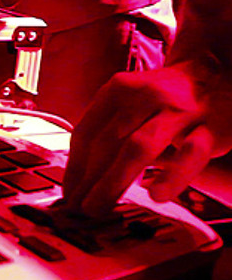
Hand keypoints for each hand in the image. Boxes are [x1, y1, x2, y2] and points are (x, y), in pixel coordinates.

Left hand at [62, 59, 231, 217]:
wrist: (212, 72)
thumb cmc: (161, 97)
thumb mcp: (127, 100)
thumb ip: (107, 128)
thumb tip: (80, 172)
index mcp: (118, 90)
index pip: (86, 132)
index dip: (73, 165)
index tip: (68, 190)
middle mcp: (144, 96)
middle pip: (106, 142)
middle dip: (87, 179)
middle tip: (77, 206)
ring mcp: (176, 112)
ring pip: (137, 148)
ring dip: (112, 181)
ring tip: (98, 206)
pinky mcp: (210, 128)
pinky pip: (189, 155)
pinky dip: (172, 176)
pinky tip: (156, 195)